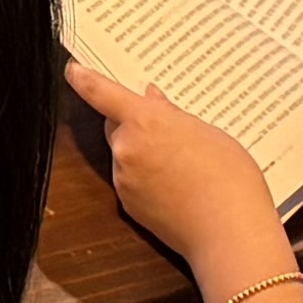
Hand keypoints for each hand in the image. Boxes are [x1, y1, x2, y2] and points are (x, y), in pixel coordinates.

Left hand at [67, 60, 286, 281]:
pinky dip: (146, 179)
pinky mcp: (129, 205)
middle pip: (116, 125)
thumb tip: (152, 100)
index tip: (73, 69)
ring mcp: (124, 179)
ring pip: (126, 155)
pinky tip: (177, 186)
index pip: (102, 92)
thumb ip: (173, 115)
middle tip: (169, 128)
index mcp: (145, 121)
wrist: (228, 233)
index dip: (84, 78)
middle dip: (135, 123)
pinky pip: (131, 181)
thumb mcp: (209, 134)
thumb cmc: (229, 179)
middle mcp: (127, 148)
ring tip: (185, 165)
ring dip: (143, 153)